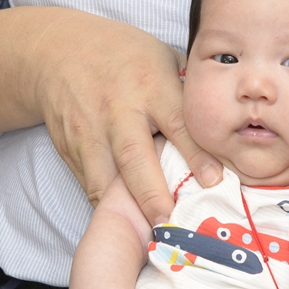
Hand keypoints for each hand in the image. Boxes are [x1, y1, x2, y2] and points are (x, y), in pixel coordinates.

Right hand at [33, 15, 220, 222]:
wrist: (59, 51)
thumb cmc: (125, 55)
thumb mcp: (162, 56)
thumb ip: (189, 89)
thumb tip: (229, 121)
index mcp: (150, 85)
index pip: (177, 122)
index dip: (196, 154)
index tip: (214, 182)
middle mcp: (119, 110)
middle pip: (135, 158)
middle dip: (154, 195)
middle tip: (173, 224)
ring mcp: (90, 131)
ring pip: (106, 178)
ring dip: (126, 210)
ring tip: (150, 237)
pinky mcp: (71, 148)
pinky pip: (90, 183)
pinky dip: (107, 207)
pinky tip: (125, 226)